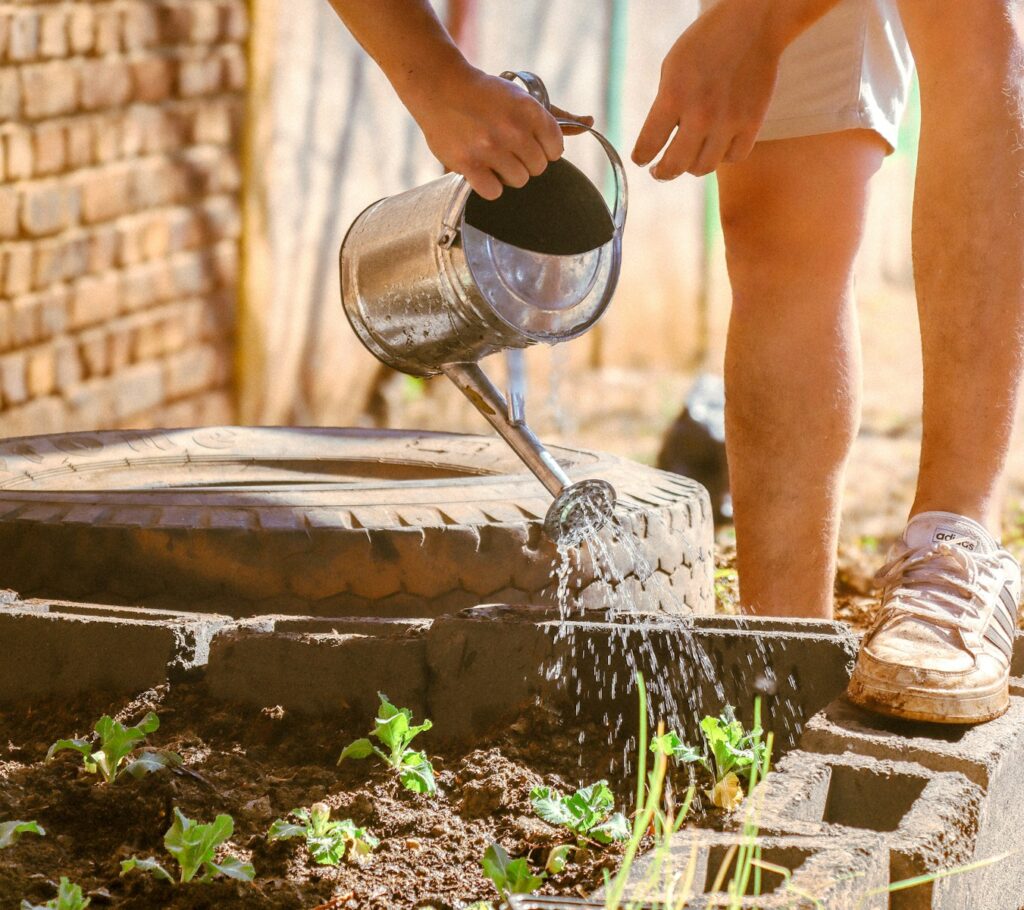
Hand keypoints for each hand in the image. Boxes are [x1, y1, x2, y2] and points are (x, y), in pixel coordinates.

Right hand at [404, 64, 593, 198]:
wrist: (440, 87)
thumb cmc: (486, 95)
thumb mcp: (524, 99)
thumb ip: (558, 116)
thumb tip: (590, 123)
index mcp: (530, 110)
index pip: (556, 150)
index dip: (543, 148)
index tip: (528, 140)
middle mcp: (512, 129)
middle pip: (538, 168)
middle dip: (525, 160)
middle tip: (506, 146)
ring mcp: (489, 148)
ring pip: (519, 181)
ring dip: (507, 173)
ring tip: (492, 155)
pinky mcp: (468, 164)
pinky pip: (494, 192)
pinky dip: (489, 185)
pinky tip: (482, 169)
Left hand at [632, 2, 782, 178]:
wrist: (751, 24)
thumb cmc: (705, 43)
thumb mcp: (672, 68)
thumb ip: (664, 105)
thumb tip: (658, 141)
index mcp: (674, 96)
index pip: (648, 145)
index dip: (641, 157)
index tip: (642, 160)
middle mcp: (701, 114)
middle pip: (675, 166)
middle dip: (663, 173)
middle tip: (659, 172)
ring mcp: (729, 121)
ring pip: (704, 167)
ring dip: (692, 167)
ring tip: (688, 159)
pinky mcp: (752, 123)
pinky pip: (733, 157)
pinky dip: (723, 156)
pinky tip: (716, 147)